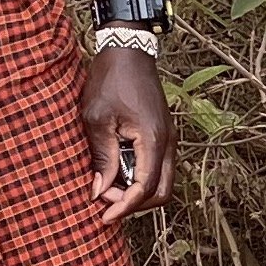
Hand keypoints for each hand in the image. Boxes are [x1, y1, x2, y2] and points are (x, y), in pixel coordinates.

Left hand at [85, 41, 171, 217]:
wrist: (129, 49)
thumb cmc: (110, 80)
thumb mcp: (97, 119)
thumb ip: (102, 157)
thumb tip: (100, 191)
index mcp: (153, 140)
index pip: (145, 189)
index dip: (124, 207)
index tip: (103, 216)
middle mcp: (168, 142)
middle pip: (161, 193)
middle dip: (135, 204)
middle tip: (105, 199)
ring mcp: (168, 138)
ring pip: (162, 181)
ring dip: (137, 191)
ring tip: (108, 186)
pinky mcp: (162, 133)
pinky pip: (158, 166)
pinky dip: (140, 177)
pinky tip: (116, 171)